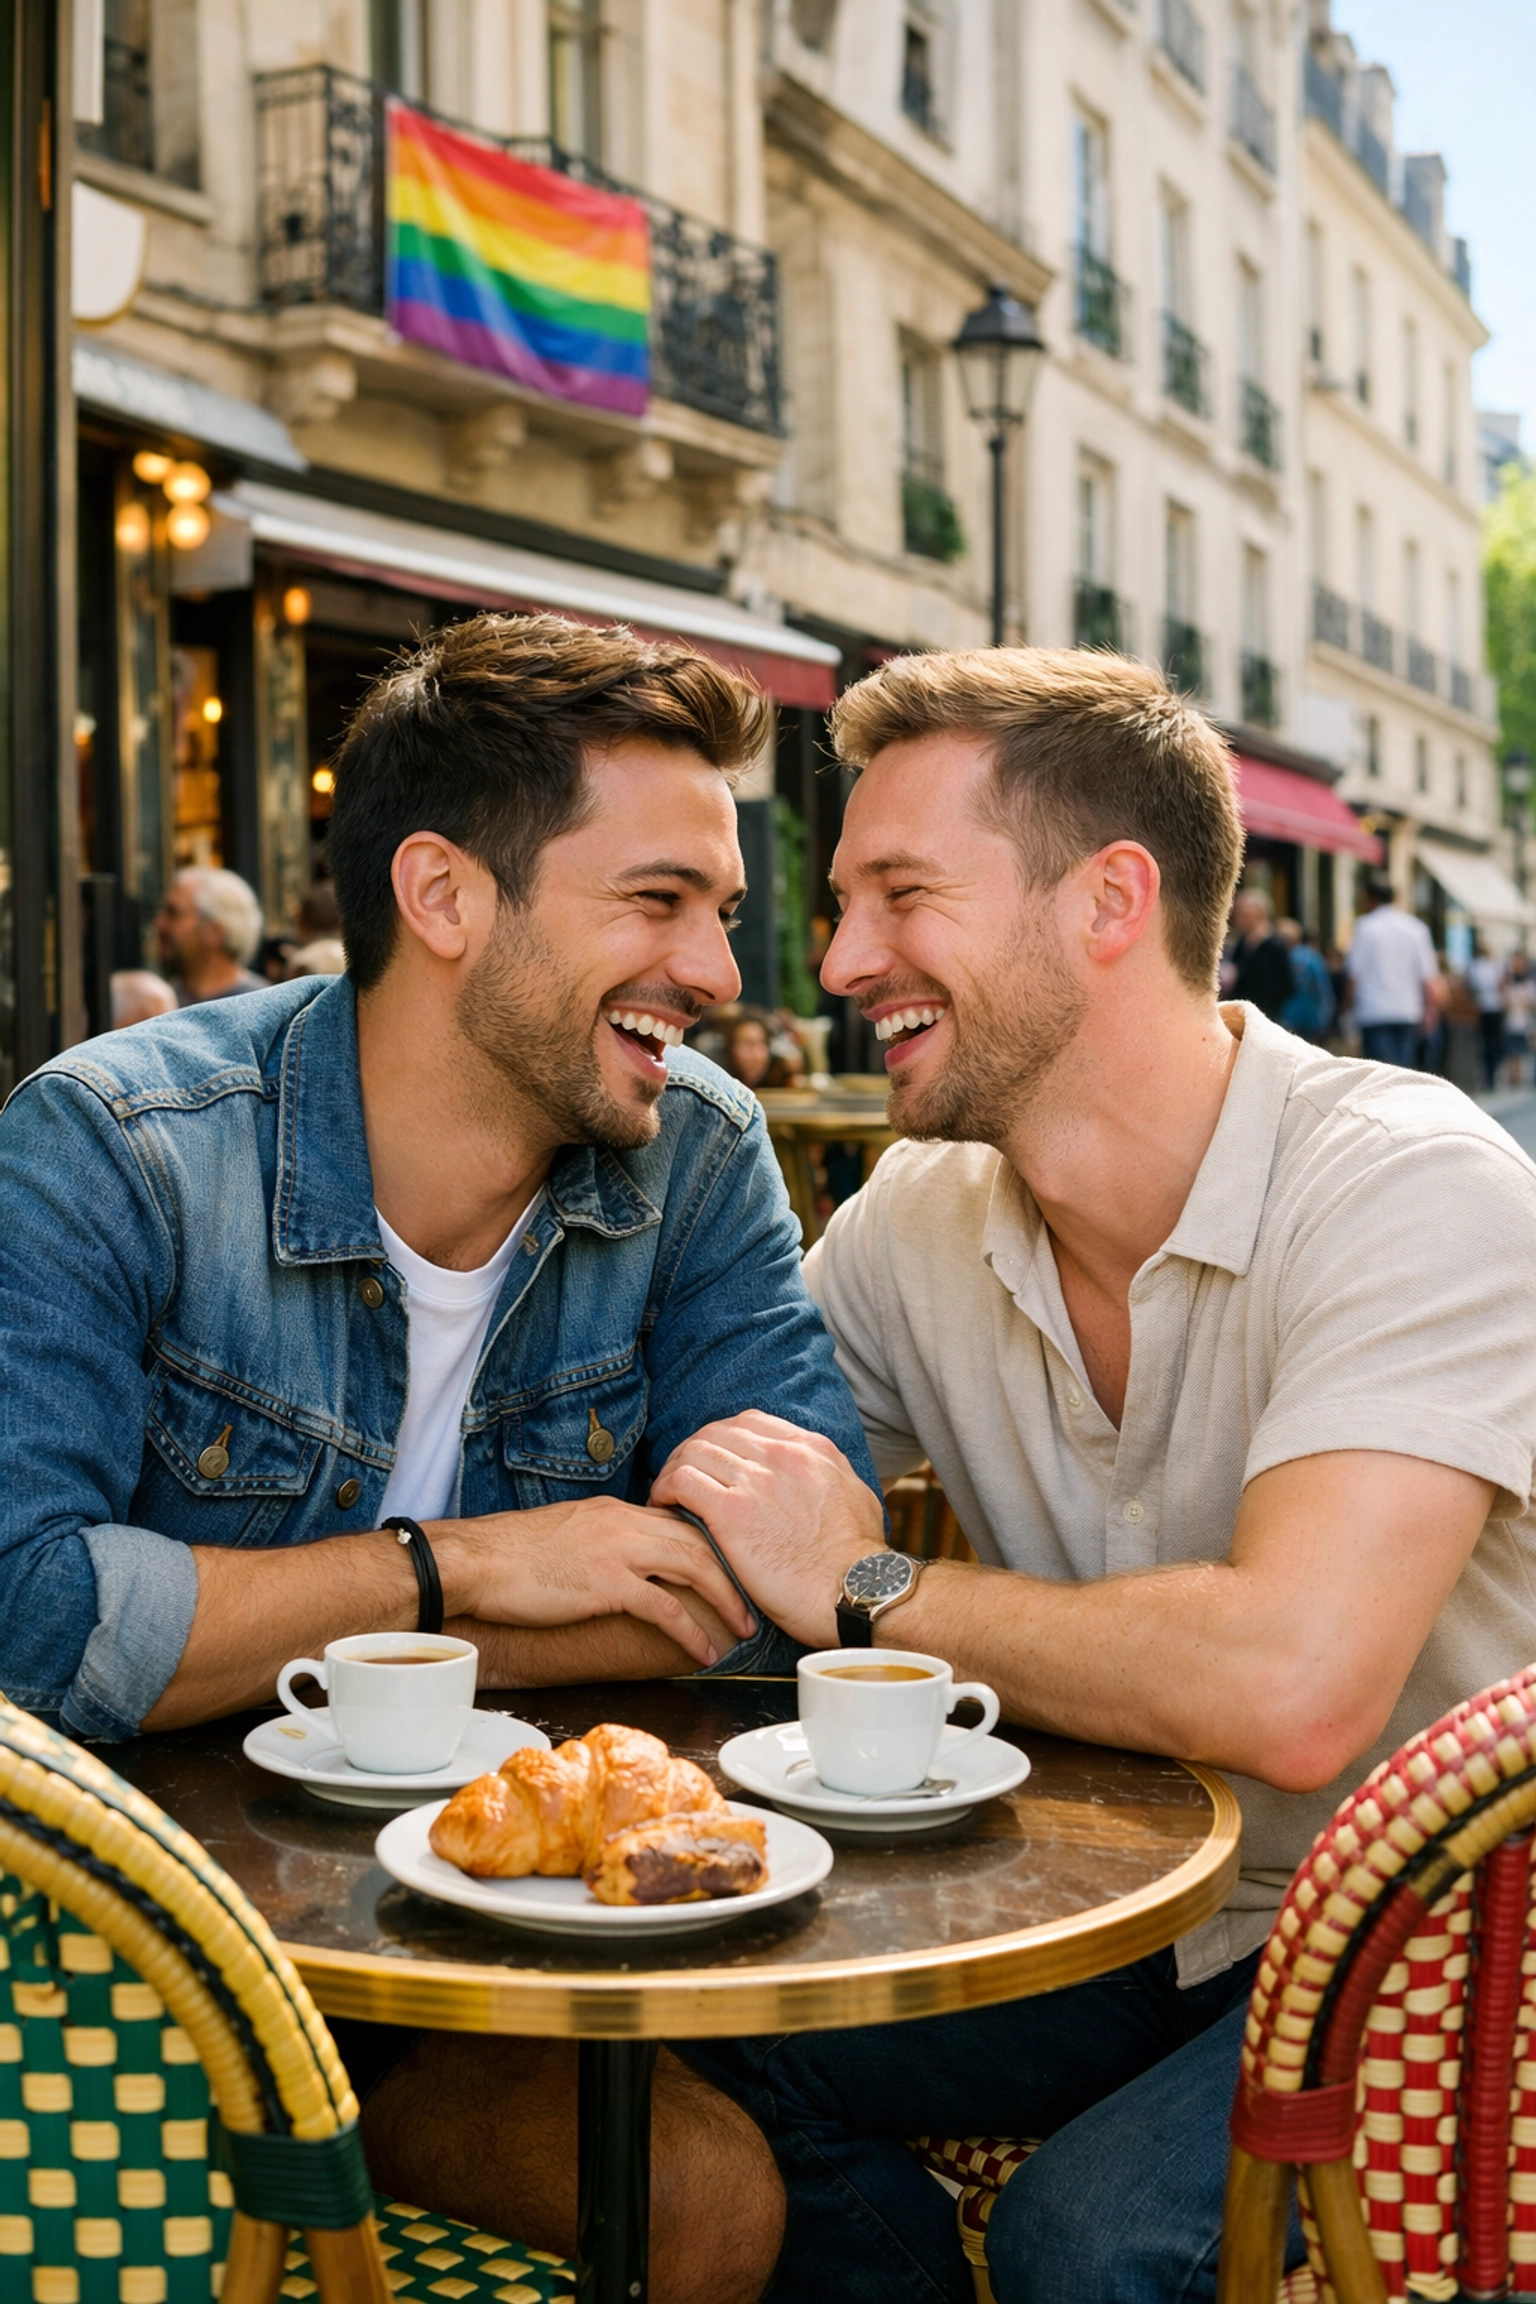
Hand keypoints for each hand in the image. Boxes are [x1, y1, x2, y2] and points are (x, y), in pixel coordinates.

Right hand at [428, 1497, 755, 1667]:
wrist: (475, 1562)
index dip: (715, 1545)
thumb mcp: (568, 1535)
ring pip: (693, 1565)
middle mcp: (623, 1522)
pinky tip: (703, 1651)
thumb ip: (603, 1542)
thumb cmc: (511, 1556)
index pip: (681, 1520)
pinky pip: (663, 1606)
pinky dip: (690, 1629)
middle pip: (699, 1539)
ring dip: (725, 1598)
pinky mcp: (605, 1583)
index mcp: (616, 1511)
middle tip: (755, 1600)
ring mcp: (616, 1550)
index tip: (736, 1569)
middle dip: (734, 1569)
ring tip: (743, 1627)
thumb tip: (626, 1564)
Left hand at [650, 1411, 883, 1647]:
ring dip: (673, 1470)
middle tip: (679, 1478)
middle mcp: (782, 1454)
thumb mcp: (857, 1497)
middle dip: (690, 1452)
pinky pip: (682, 1481)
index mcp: (811, 1448)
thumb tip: (821, 1477)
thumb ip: (831, 1476)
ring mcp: (756, 1480)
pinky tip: (664, 1505)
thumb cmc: (858, 1560)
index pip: (749, 1422)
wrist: (858, 1591)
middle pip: (715, 1433)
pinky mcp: (732, 1511)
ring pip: (693, 1451)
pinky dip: (665, 1488)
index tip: (711, 1462)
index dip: (720, 1439)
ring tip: (667, 1493)